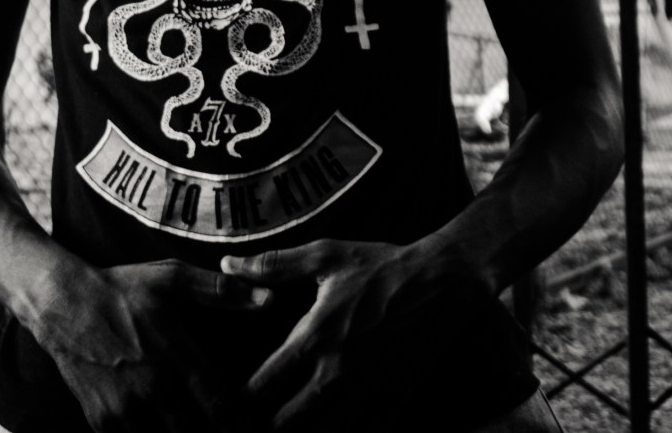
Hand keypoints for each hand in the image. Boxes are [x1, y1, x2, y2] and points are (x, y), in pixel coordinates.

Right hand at [34, 258, 270, 432]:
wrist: (60, 303)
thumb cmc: (121, 288)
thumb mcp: (172, 277)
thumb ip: (221, 291)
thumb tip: (268, 298)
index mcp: (177, 361)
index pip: (223, 412)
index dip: (243, 426)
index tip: (255, 428)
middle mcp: (153, 393)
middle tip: (219, 424)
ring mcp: (125, 412)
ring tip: (184, 419)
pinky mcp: (101, 422)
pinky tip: (154, 420)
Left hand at [222, 238, 494, 428]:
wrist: (444, 281)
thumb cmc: (381, 265)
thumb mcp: (326, 255)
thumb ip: (273, 265)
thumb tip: (227, 265)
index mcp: (317, 335)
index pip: (266, 383)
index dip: (244, 398)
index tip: (234, 401)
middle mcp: (340, 371)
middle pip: (290, 422)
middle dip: (270, 428)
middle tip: (255, 427)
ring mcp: (370, 390)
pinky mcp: (397, 400)